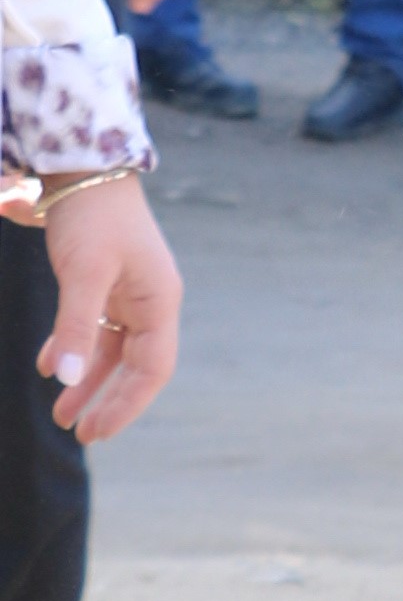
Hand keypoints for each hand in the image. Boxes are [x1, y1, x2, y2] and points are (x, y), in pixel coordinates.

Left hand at [32, 169, 179, 442]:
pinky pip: (94, 329)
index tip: (96, 431)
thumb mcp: (82, 273)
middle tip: (78, 433)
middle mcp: (150, 303)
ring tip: (60, 414)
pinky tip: (46, 366)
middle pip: (134, 367)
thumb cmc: (91, 217)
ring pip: (111, 352)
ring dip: (85, 381)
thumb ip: (73, 327)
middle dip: (105, 401)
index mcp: (159, 302)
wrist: (85, 166)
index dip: (126, 405)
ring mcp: (129, 295)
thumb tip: (61, 380)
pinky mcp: (106, 284)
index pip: (152, 370)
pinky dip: (72, 349)